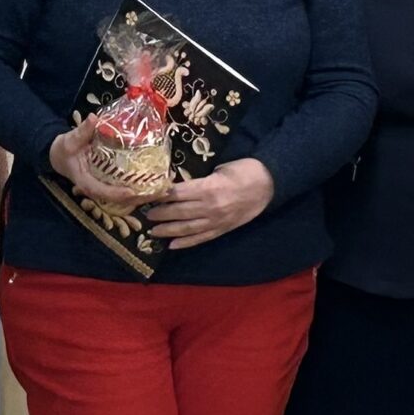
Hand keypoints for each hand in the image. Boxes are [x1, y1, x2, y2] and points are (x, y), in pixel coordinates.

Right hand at [48, 121, 159, 210]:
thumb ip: (82, 131)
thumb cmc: (64, 149)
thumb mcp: (70, 140)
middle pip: (120, 200)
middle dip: (140, 198)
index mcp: (85, 181)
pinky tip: (157, 184)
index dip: (118, 194)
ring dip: (145, 195)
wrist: (60, 156)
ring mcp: (105, 187)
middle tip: (161, 193)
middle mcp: (97, 189)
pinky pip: (127, 189)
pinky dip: (141, 188)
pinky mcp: (110, 183)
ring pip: (126, 198)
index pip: (102, 192)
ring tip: (165, 190)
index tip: (133, 192)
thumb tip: (94, 118)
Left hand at [143, 158, 275, 249]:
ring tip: (153, 231)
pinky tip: (172, 246)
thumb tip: (179, 185)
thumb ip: (200, 178)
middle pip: (179, 212)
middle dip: (160, 214)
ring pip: (187, 228)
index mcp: (209, 188)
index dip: (161, 196)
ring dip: (168, 230)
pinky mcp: (222, 230)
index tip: (147, 196)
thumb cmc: (243, 170)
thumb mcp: (220, 168)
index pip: (177, 194)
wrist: (268, 185)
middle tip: (145, 214)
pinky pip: (201, 238)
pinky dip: (186, 243)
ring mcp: (216, 221)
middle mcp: (210, 207)